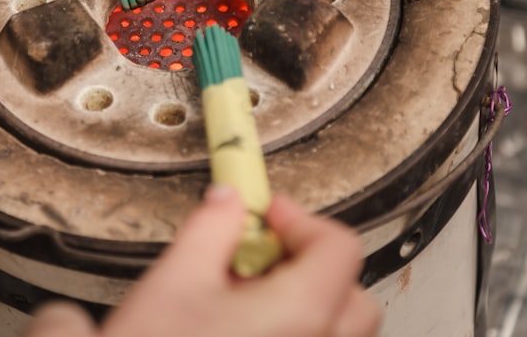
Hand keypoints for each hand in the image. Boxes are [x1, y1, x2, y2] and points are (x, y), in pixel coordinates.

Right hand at [22, 187, 380, 336]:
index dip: (301, 220)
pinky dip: (294, 330)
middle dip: (309, 263)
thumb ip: (211, 229)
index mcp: (301, 312)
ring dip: (305, 303)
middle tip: (259, 255)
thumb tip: (228, 202)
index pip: (339, 247)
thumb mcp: (175, 280)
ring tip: (247, 298)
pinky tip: (244, 330)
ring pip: (338, 331)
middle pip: (351, 294)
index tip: (266, 215)